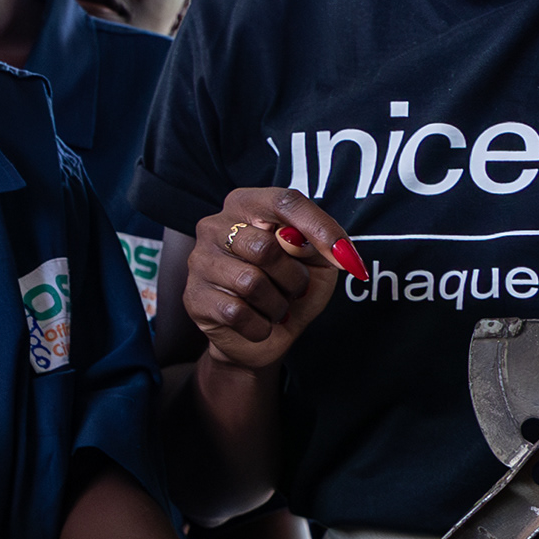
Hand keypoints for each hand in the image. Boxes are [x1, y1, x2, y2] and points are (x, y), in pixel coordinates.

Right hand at [180, 186, 350, 372]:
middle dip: (293, 278)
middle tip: (294, 289)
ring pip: (250, 283)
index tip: (345, 258)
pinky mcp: (194, 297)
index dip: (318, 228)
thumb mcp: (316, 262)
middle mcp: (215, 225)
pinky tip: (258, 323)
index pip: (285, 202)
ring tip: (274, 307)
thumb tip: (312, 244)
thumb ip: (319, 245)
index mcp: (247, 204)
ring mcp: (200, 261)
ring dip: (276, 305)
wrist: (261, 335)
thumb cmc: (289, 287)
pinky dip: (260, 326)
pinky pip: (237, 313)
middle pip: (265, 248)